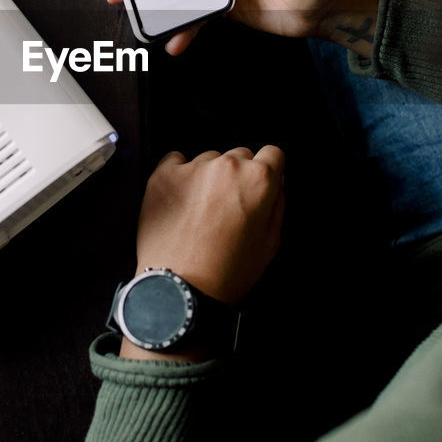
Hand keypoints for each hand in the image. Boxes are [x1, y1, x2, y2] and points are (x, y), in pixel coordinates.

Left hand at [120, 146, 284, 360]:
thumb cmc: (227, 272)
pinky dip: (179, 174)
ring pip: (208, 159)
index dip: (268, 170)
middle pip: (240, 156)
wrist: (181, 287)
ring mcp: (193, 167)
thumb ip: (278, 205)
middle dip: (237, 176)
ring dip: (208, 177)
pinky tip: (180, 200)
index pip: (273, 154)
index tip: (259, 184)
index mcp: (259, 180)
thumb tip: (276, 183)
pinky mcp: (163, 174)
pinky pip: (175, 160)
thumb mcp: (270, 244)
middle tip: (227, 207)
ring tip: (200, 211)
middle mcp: (228, 165)